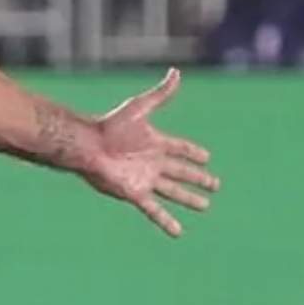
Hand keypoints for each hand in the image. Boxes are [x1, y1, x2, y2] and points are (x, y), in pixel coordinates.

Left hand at [80, 69, 217, 237]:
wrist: (89, 146)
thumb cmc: (111, 126)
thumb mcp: (140, 108)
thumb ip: (160, 94)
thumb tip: (176, 72)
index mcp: (156, 142)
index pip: (181, 148)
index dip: (193, 153)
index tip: (207, 158)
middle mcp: (153, 163)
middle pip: (181, 172)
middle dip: (198, 179)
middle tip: (215, 185)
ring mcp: (146, 179)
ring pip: (174, 192)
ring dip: (189, 199)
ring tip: (205, 206)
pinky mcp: (136, 194)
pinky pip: (155, 211)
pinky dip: (167, 222)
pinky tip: (178, 232)